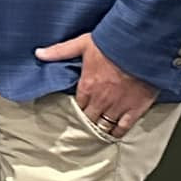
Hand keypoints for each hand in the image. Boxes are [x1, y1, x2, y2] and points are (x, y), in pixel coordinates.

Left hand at [36, 31, 159, 136]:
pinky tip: (114, 136)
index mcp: (87, 86)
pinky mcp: (135, 109)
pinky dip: (117, 133)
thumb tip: (38, 53)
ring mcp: (118, 106)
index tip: (78, 112)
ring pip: (104, 126)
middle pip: (89, 119)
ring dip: (100, 129)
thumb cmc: (112, 44)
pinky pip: (124, 127)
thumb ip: (60, 51)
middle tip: (86, 126)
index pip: (77, 106)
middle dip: (87, 122)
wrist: (141, 48)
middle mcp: (100, 100)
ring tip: (97, 133)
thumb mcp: (82, 44)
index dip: (77, 110)